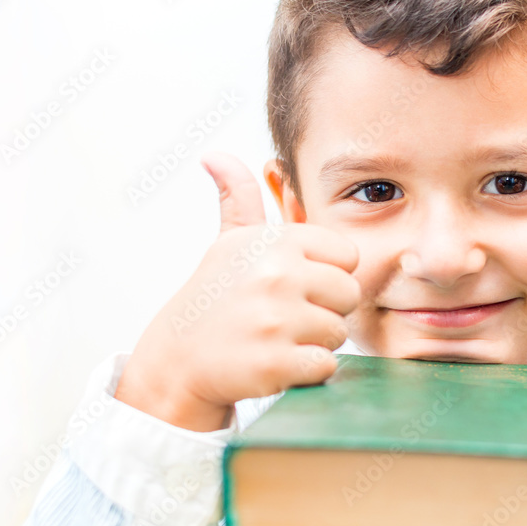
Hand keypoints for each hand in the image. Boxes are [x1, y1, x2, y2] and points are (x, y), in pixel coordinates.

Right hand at [114, 152, 360, 431]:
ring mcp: (277, 320)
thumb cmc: (215, 300)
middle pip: (350, 295)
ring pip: (339, 333)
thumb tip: (214, 154)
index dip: (326, 275)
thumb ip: (238, 198)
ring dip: (314, 343)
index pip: (348, 256)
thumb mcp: (228, 244)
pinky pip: (325, 365)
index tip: (293, 286)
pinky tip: (275, 363)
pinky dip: (306, 371)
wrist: (177, 362)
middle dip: (325, 310)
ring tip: (276, 340)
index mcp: (276, 242)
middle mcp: (277, 274)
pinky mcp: (276, 363)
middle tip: (285, 318)